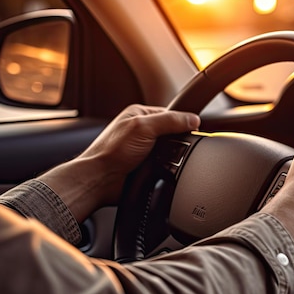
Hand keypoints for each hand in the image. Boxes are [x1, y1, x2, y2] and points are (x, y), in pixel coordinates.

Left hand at [40, 104, 199, 221]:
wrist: (100, 180)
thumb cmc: (111, 151)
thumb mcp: (144, 128)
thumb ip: (170, 121)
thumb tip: (193, 119)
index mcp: (139, 114)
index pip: (170, 114)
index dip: (182, 121)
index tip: (192, 128)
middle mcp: (141, 130)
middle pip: (172, 133)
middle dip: (176, 141)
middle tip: (173, 146)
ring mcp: (144, 149)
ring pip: (170, 150)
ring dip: (170, 156)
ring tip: (164, 159)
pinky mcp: (146, 165)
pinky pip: (165, 164)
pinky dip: (166, 167)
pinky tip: (162, 168)